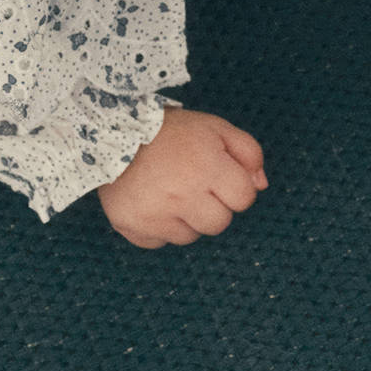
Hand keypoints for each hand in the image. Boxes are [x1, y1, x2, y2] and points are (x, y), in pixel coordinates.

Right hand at [97, 107, 267, 246]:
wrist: (110, 132)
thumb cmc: (169, 131)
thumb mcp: (215, 127)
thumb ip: (247, 152)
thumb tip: (260, 185)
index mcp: (207, 167)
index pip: (244, 199)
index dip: (234, 187)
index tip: (217, 175)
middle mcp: (183, 195)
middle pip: (219, 224)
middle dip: (212, 207)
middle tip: (192, 185)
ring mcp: (156, 215)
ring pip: (190, 237)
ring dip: (185, 219)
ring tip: (169, 191)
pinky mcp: (132, 227)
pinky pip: (159, 242)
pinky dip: (158, 228)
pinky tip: (150, 203)